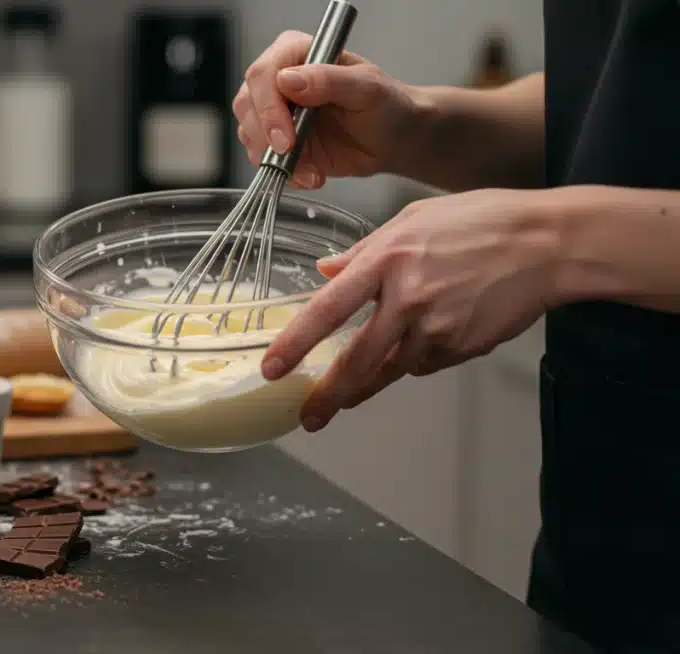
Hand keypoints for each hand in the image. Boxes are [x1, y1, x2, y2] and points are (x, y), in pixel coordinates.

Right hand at [234, 30, 425, 188]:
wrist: (393, 139)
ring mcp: (275, 113)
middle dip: (264, 136)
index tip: (285, 134)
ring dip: (274, 159)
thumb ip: (329, 80)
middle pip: (247, 104)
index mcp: (297, 54)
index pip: (263, 73)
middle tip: (290, 155)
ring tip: (310, 170)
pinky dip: (284, 173)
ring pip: (249, 133)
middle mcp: (279, 80)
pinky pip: (263, 159)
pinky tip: (310, 175)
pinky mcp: (277, 142)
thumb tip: (288, 80)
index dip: (268, 106)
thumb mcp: (367, 88)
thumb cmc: (386, 104)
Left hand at [260, 189, 563, 430]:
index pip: (328, 309)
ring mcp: (438, 327)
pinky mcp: (462, 346)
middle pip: (357, 360)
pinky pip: (425, 363)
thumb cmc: (483, 221)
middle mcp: (408, 298)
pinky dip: (416, 359)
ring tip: (346, 397)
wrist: (548, 243)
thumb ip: (364, 251)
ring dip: (367, 384)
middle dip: (327, 396)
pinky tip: (427, 339)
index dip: (296, 343)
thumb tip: (327, 271)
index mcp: (388, 260)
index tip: (273, 368)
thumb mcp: (413, 219)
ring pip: (391, 369)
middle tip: (308, 416)